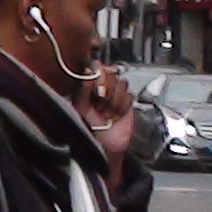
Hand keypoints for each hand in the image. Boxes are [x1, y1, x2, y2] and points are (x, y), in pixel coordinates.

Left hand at [77, 67, 134, 182]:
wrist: (105, 144)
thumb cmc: (88, 127)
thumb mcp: (81, 107)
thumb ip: (84, 88)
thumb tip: (89, 70)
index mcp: (86, 85)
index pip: (97, 67)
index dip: (99, 74)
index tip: (97, 87)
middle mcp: (101, 86)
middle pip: (112, 74)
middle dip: (107, 92)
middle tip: (100, 107)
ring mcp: (115, 93)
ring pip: (122, 84)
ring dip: (114, 102)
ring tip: (107, 114)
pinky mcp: (127, 101)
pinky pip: (130, 96)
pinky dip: (123, 107)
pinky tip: (116, 116)